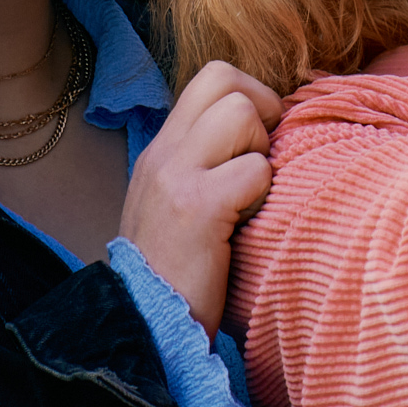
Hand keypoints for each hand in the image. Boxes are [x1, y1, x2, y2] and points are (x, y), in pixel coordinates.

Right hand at [119, 62, 282, 334]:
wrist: (145, 329)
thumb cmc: (177, 273)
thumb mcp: (177, 204)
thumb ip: (206, 162)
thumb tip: (262, 132)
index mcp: (162, 149)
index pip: (212, 77)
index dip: (250, 96)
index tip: (259, 143)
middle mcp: (164, 152)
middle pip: (225, 79)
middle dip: (261, 110)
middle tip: (261, 160)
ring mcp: (176, 176)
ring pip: (241, 113)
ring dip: (260, 152)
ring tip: (249, 196)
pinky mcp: (197, 208)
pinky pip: (254, 169)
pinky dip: (262, 193)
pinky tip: (246, 225)